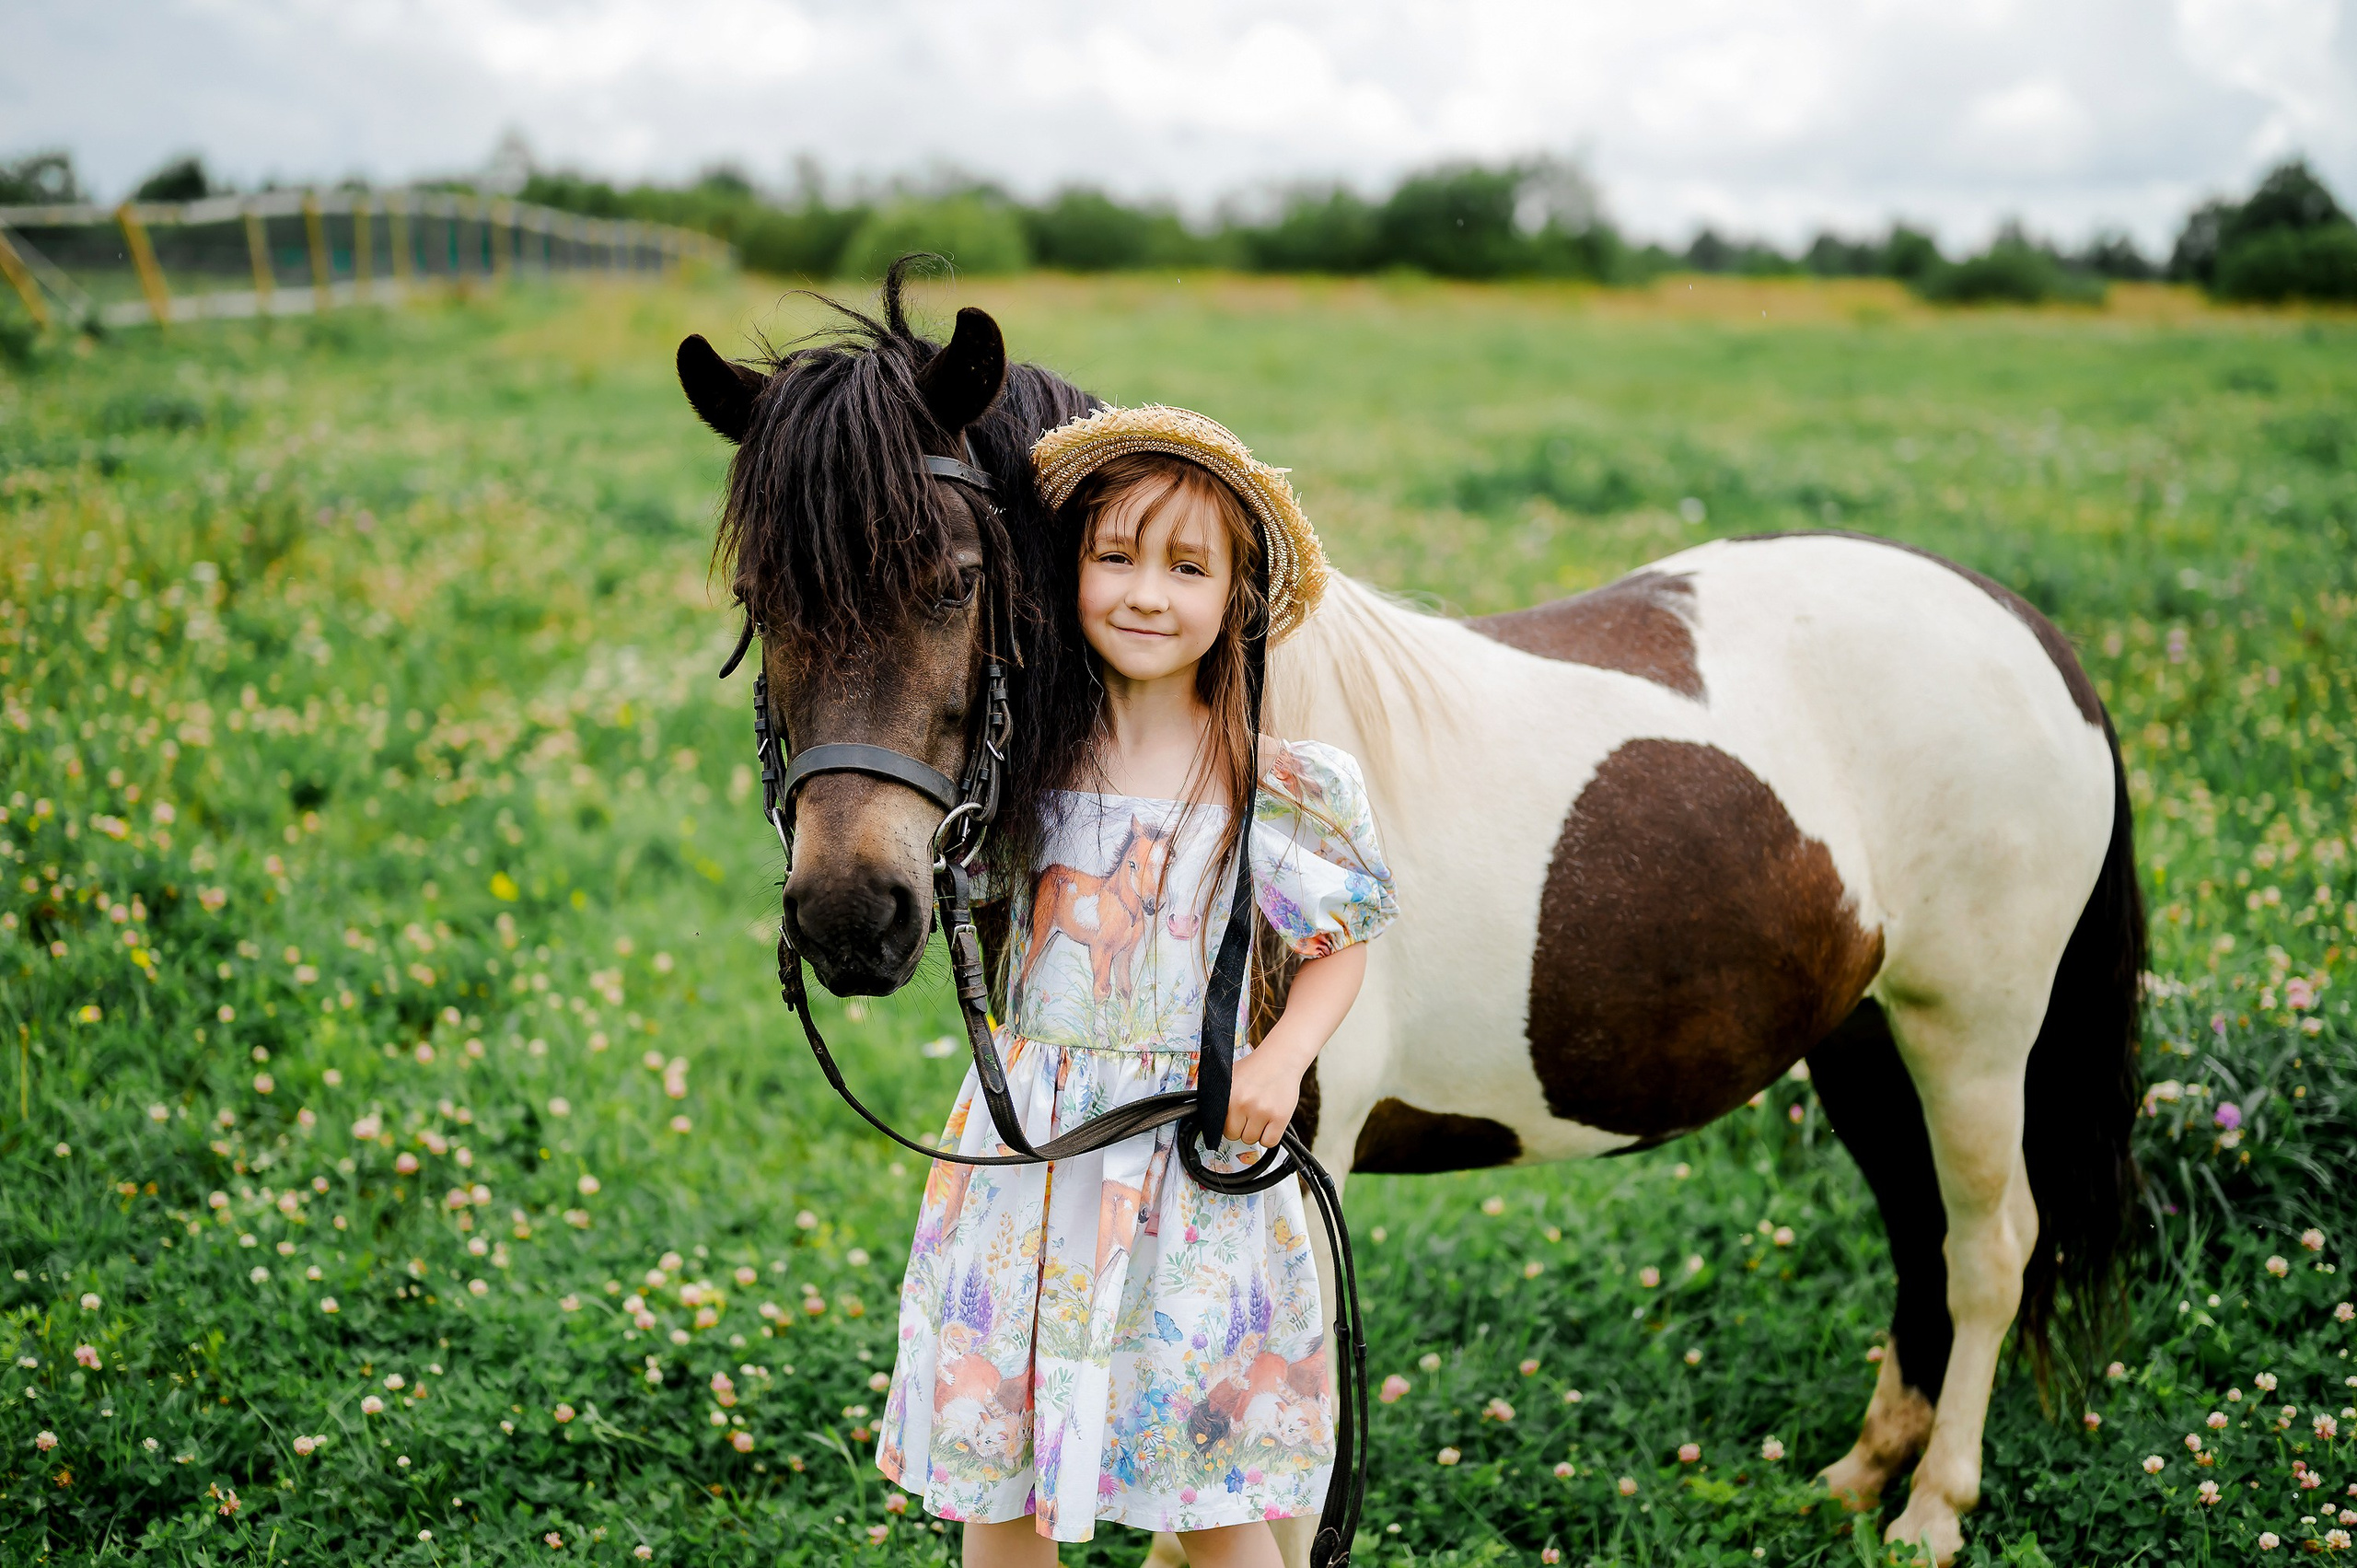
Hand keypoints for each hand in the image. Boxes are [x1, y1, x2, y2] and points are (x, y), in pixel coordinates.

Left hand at [1223, 1034, 1308, 1148]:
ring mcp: (1262, 1111)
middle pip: (1233, 1135)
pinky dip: (1268, 1137)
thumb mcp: (1229, 1077)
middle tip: (1247, 1116)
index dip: (1225, 1123)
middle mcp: (1243, 1103)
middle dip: (1240, 1128)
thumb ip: (1219, 1097)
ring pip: (1250, 1139)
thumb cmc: (1256, 1068)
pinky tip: (1269, 1124)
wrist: (1281, 1058)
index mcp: (1228, 1095)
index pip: (1218, 1126)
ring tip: (1259, 1116)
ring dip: (1254, 1132)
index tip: (1231, 1119)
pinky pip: (1269, 1142)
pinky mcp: (1280, 1117)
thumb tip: (1209, 1117)